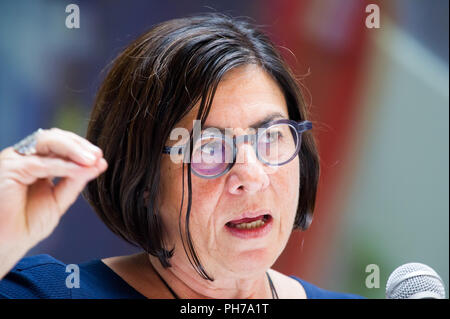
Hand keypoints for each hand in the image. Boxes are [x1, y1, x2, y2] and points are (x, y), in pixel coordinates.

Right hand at [0, 128, 106, 275]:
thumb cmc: (27, 223)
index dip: (81, 147)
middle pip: (53, 137)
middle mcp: (23, 157)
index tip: (100, 158)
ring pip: (46, 142)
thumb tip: (99, 164)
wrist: (6, 244)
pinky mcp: (9, 169)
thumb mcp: (59, 199)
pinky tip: (80, 170)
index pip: (60, 143)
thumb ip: (76, 181)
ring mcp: (14, 160)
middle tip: (98, 156)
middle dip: (79, 145)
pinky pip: (40, 163)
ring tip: (92, 160)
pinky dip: (63, 166)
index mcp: (35, 161)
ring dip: (73, 150)